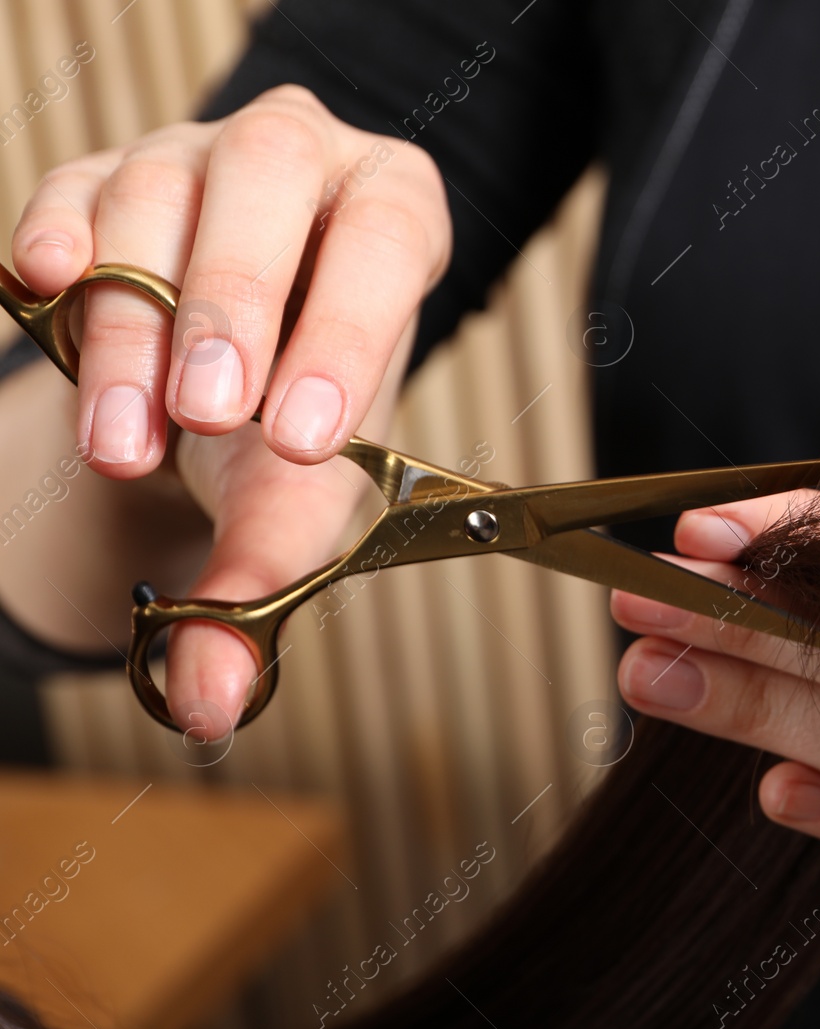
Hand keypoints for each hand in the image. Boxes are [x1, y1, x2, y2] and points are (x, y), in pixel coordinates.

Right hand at [7, 84, 450, 735]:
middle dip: (230, 304)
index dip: (344, 333)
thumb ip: (265, 578)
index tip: (298, 438)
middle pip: (269, 185)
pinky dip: (55, 238)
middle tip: (205, 415)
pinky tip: (45, 285)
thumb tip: (210, 701)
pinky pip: (69, 186)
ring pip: (157, 193)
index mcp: (394, 211)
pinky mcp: (98, 174)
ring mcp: (194, 156)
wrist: (217, 384)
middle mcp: (302, 160)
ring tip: (125, 435)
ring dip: (132, 321)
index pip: (386, 245)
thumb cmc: (288, 418)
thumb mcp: (304, 487)